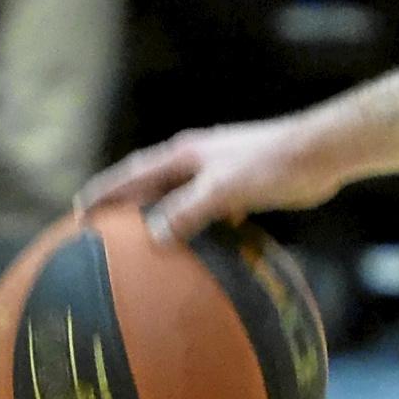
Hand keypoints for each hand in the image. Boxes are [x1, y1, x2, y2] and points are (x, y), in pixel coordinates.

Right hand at [83, 114, 343, 243]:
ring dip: (160, 214)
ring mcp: (217, 170)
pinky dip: (196, 223)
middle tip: (101, 228)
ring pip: (178, 195)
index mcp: (184, 155)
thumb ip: (190, 210)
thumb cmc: (272, 165)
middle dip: (125, 202)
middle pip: (150, 182)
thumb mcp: (225, 189)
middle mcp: (196, 158)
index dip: (105, 192)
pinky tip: (201, 246)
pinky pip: (207, 207)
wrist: (320, 152)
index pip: (133, 173)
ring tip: (142, 239)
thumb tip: (156, 237)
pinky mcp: (240, 184)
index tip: (78, 210)